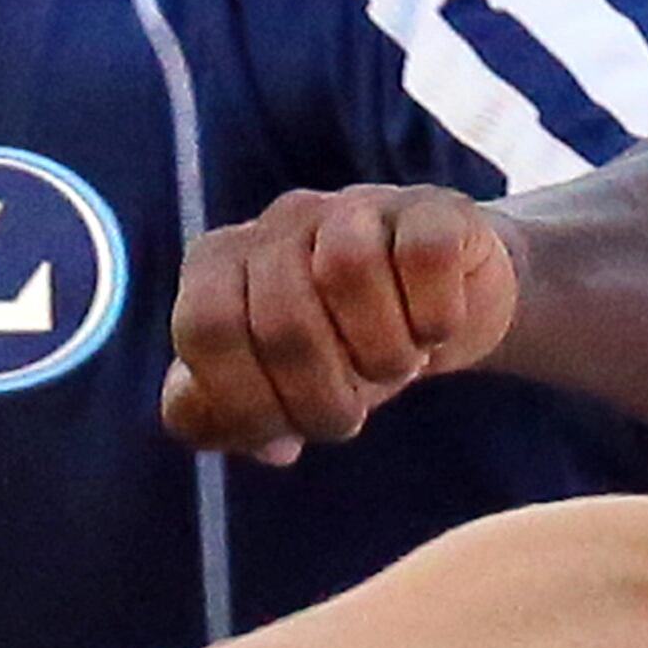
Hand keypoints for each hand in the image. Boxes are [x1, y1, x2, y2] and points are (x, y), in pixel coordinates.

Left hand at [164, 183, 519, 463]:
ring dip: (381, 353)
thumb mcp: (272, 393)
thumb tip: (260, 441)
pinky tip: (434, 330)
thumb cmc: (341, 351)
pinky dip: (434, 316)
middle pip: (281, 319)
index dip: (247, 403)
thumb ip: (220, 416)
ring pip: (349, 271)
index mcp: (219, 263)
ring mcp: (356, 206)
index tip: (287, 433)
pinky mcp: (430, 208)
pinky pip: (424, 255)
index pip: (205, 330)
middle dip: (321, 400)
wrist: (442, 308)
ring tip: (393, 368)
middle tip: (349, 415)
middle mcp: (279, 222)